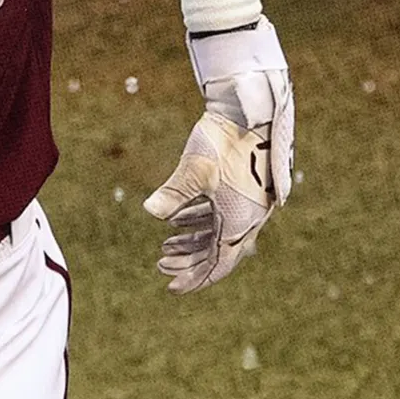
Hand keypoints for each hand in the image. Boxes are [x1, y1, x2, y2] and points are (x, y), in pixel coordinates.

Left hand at [144, 68, 293, 292]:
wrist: (250, 110)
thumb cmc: (223, 140)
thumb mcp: (194, 169)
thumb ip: (173, 194)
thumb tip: (149, 211)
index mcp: (238, 222)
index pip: (217, 263)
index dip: (194, 278)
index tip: (171, 288)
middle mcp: (247, 219)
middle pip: (217, 252)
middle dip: (189, 262)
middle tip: (161, 265)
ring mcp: (248, 204)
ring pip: (218, 234)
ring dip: (192, 242)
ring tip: (165, 246)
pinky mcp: (243, 188)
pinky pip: (221, 215)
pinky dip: (199, 220)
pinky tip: (175, 219)